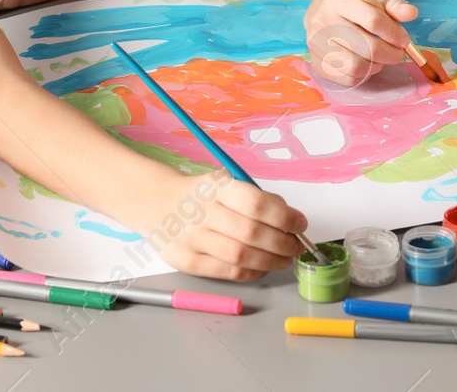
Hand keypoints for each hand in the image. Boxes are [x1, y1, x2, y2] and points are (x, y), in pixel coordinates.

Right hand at [139, 171, 309, 281]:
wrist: (156, 204)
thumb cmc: (199, 195)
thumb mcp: (223, 184)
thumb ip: (255, 198)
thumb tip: (290, 219)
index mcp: (215, 187)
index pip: (256, 204)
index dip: (285, 216)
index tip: (300, 223)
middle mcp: (201, 212)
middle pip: (252, 233)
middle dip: (283, 242)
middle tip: (296, 245)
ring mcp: (192, 239)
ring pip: (242, 257)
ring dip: (272, 261)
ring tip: (284, 259)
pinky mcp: (187, 262)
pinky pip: (229, 273)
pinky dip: (253, 272)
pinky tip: (263, 267)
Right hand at [304, 0, 417, 85]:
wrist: (325, 16)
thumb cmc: (356, 9)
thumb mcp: (375, 1)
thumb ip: (395, 6)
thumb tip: (411, 13)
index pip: (373, 20)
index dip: (395, 33)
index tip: (404, 40)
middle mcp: (322, 20)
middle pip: (368, 48)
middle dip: (391, 54)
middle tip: (397, 53)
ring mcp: (316, 44)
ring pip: (358, 67)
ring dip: (377, 66)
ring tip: (379, 57)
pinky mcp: (317, 64)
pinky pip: (349, 79)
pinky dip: (364, 74)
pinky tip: (365, 62)